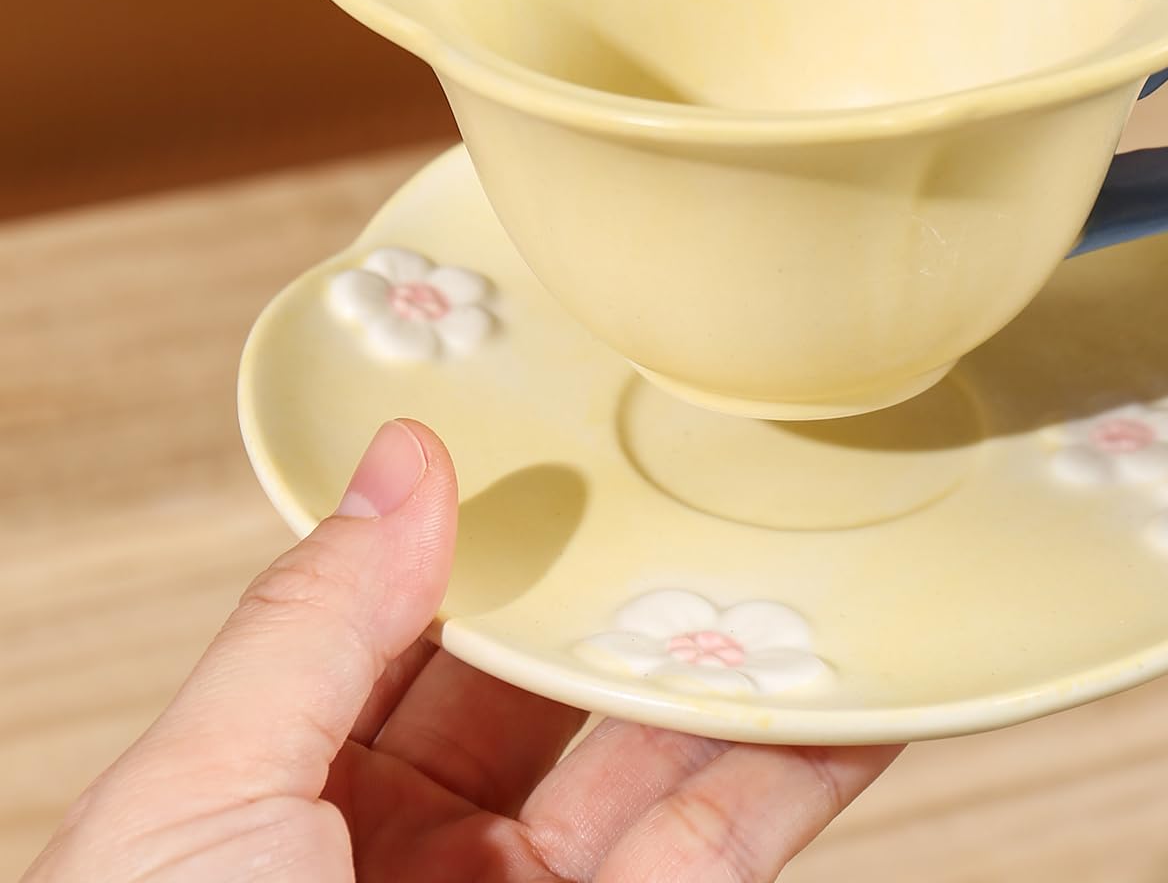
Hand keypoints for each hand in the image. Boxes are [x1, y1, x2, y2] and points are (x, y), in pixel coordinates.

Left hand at [26, 421, 898, 881]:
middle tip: (710, 485)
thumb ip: (311, 623)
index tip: (570, 443)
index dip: (491, 534)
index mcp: (289, 791)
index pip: (415, 623)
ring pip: (653, 759)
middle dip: (626, 591)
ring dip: (734, 667)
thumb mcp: (199, 800)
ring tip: (808, 563)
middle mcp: (414, 848)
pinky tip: (849, 699)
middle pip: (550, 684)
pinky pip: (723, 846)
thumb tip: (401, 460)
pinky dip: (797, 773)